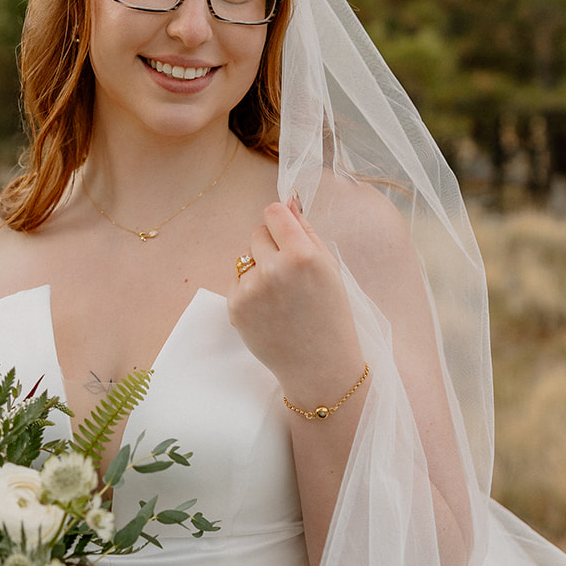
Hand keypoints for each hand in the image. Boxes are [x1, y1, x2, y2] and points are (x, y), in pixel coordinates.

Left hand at [228, 197, 365, 406]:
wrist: (319, 365)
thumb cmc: (330, 314)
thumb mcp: (329, 267)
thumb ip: (306, 231)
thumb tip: (287, 200)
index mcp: (303, 255)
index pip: (274, 212)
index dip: (281, 222)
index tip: (288, 235)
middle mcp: (274, 269)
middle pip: (258, 232)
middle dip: (271, 247)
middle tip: (290, 275)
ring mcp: (251, 289)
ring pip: (245, 257)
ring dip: (258, 268)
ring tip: (281, 297)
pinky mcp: (235, 307)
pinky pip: (237, 281)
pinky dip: (249, 290)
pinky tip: (269, 310)